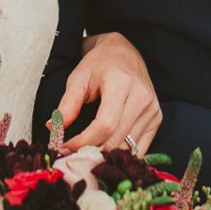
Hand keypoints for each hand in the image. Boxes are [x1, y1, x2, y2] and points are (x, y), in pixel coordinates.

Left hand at [51, 31, 161, 152]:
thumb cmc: (98, 64)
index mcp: (122, 83)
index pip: (105, 125)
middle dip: (91, 152)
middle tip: (71, 156)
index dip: (83, 141)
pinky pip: (139, 148)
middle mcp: (142, 97)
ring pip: (127, 148)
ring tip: (86, 154)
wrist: (123, 52)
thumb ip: (67, 104)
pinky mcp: (157, 118)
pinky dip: (121, 154)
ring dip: (105, 157)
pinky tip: (105, 153)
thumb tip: (53, 129)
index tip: (64, 147)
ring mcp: (153, 109)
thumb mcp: (78, 78)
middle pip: (115, 140)